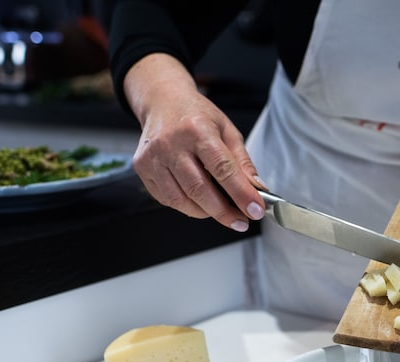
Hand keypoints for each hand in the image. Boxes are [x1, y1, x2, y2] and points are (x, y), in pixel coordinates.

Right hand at [124, 54, 264, 230]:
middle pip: (200, 189)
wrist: (163, 102)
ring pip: (182, 199)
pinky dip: (187, 206)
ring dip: (206, 212)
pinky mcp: (142, 168)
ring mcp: (153, 157)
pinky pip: (168, 199)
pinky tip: (199, 201)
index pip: (222, 168)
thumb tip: (257, 189)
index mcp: (197, 130)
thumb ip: (242, 162)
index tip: (255, 210)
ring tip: (222, 210)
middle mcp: (171, 143)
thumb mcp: (227, 131)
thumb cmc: (197, 116)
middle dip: (224, 212)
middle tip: (241, 222)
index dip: (241, 193)